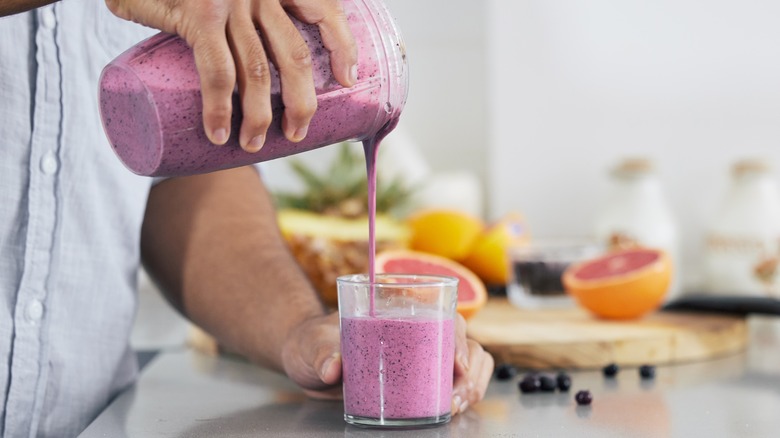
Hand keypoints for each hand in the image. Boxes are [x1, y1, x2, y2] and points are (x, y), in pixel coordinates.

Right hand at [104, 0, 356, 151]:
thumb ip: (243, 6)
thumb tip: (252, 56)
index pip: (325, 8)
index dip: (342, 46)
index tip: (348, 80)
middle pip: (295, 54)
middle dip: (301, 101)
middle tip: (297, 131)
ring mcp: (230, 3)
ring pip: (259, 70)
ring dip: (260, 115)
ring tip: (254, 143)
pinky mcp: (200, 15)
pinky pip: (218, 71)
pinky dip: (220, 107)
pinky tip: (219, 132)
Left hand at [281, 311, 494, 414]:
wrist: (310, 359)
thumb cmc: (314, 341)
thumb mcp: (314, 343)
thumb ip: (322, 351)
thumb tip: (332, 368)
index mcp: (398, 308)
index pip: (441, 313)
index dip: (457, 337)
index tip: (456, 364)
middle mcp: (418, 327)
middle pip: (463, 339)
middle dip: (470, 370)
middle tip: (455, 397)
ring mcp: (422, 352)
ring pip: (468, 360)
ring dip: (471, 384)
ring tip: (454, 406)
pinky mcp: (421, 375)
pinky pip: (456, 380)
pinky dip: (464, 393)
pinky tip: (451, 408)